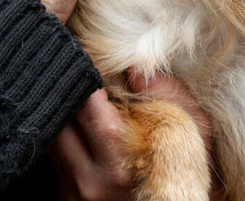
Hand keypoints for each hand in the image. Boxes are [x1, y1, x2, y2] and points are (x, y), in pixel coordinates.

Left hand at [51, 72, 212, 200]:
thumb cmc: (186, 166)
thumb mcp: (191, 129)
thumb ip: (167, 96)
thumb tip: (135, 69)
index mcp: (118, 165)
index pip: (89, 113)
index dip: (88, 81)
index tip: (90, 58)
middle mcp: (89, 182)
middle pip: (62, 123)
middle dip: (70, 92)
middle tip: (78, 66)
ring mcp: (73, 192)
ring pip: (53, 138)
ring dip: (62, 111)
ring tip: (78, 88)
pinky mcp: (64, 196)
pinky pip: (53, 156)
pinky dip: (62, 131)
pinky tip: (77, 116)